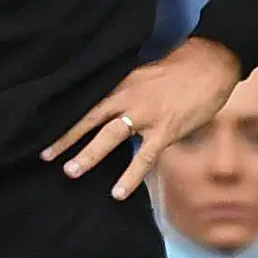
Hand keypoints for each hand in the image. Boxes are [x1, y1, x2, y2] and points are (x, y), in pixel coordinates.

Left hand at [45, 36, 243, 199]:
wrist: (211, 63)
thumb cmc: (181, 70)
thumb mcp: (145, 76)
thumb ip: (128, 94)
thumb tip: (114, 113)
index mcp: (122, 85)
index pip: (89, 105)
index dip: (68, 120)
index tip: (48, 132)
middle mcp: (129, 99)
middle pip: (91, 120)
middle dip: (68, 139)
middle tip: (47, 156)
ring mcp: (146, 115)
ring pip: (111, 137)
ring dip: (89, 155)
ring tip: (71, 172)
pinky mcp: (166, 130)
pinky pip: (144, 157)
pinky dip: (130, 176)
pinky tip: (118, 193)